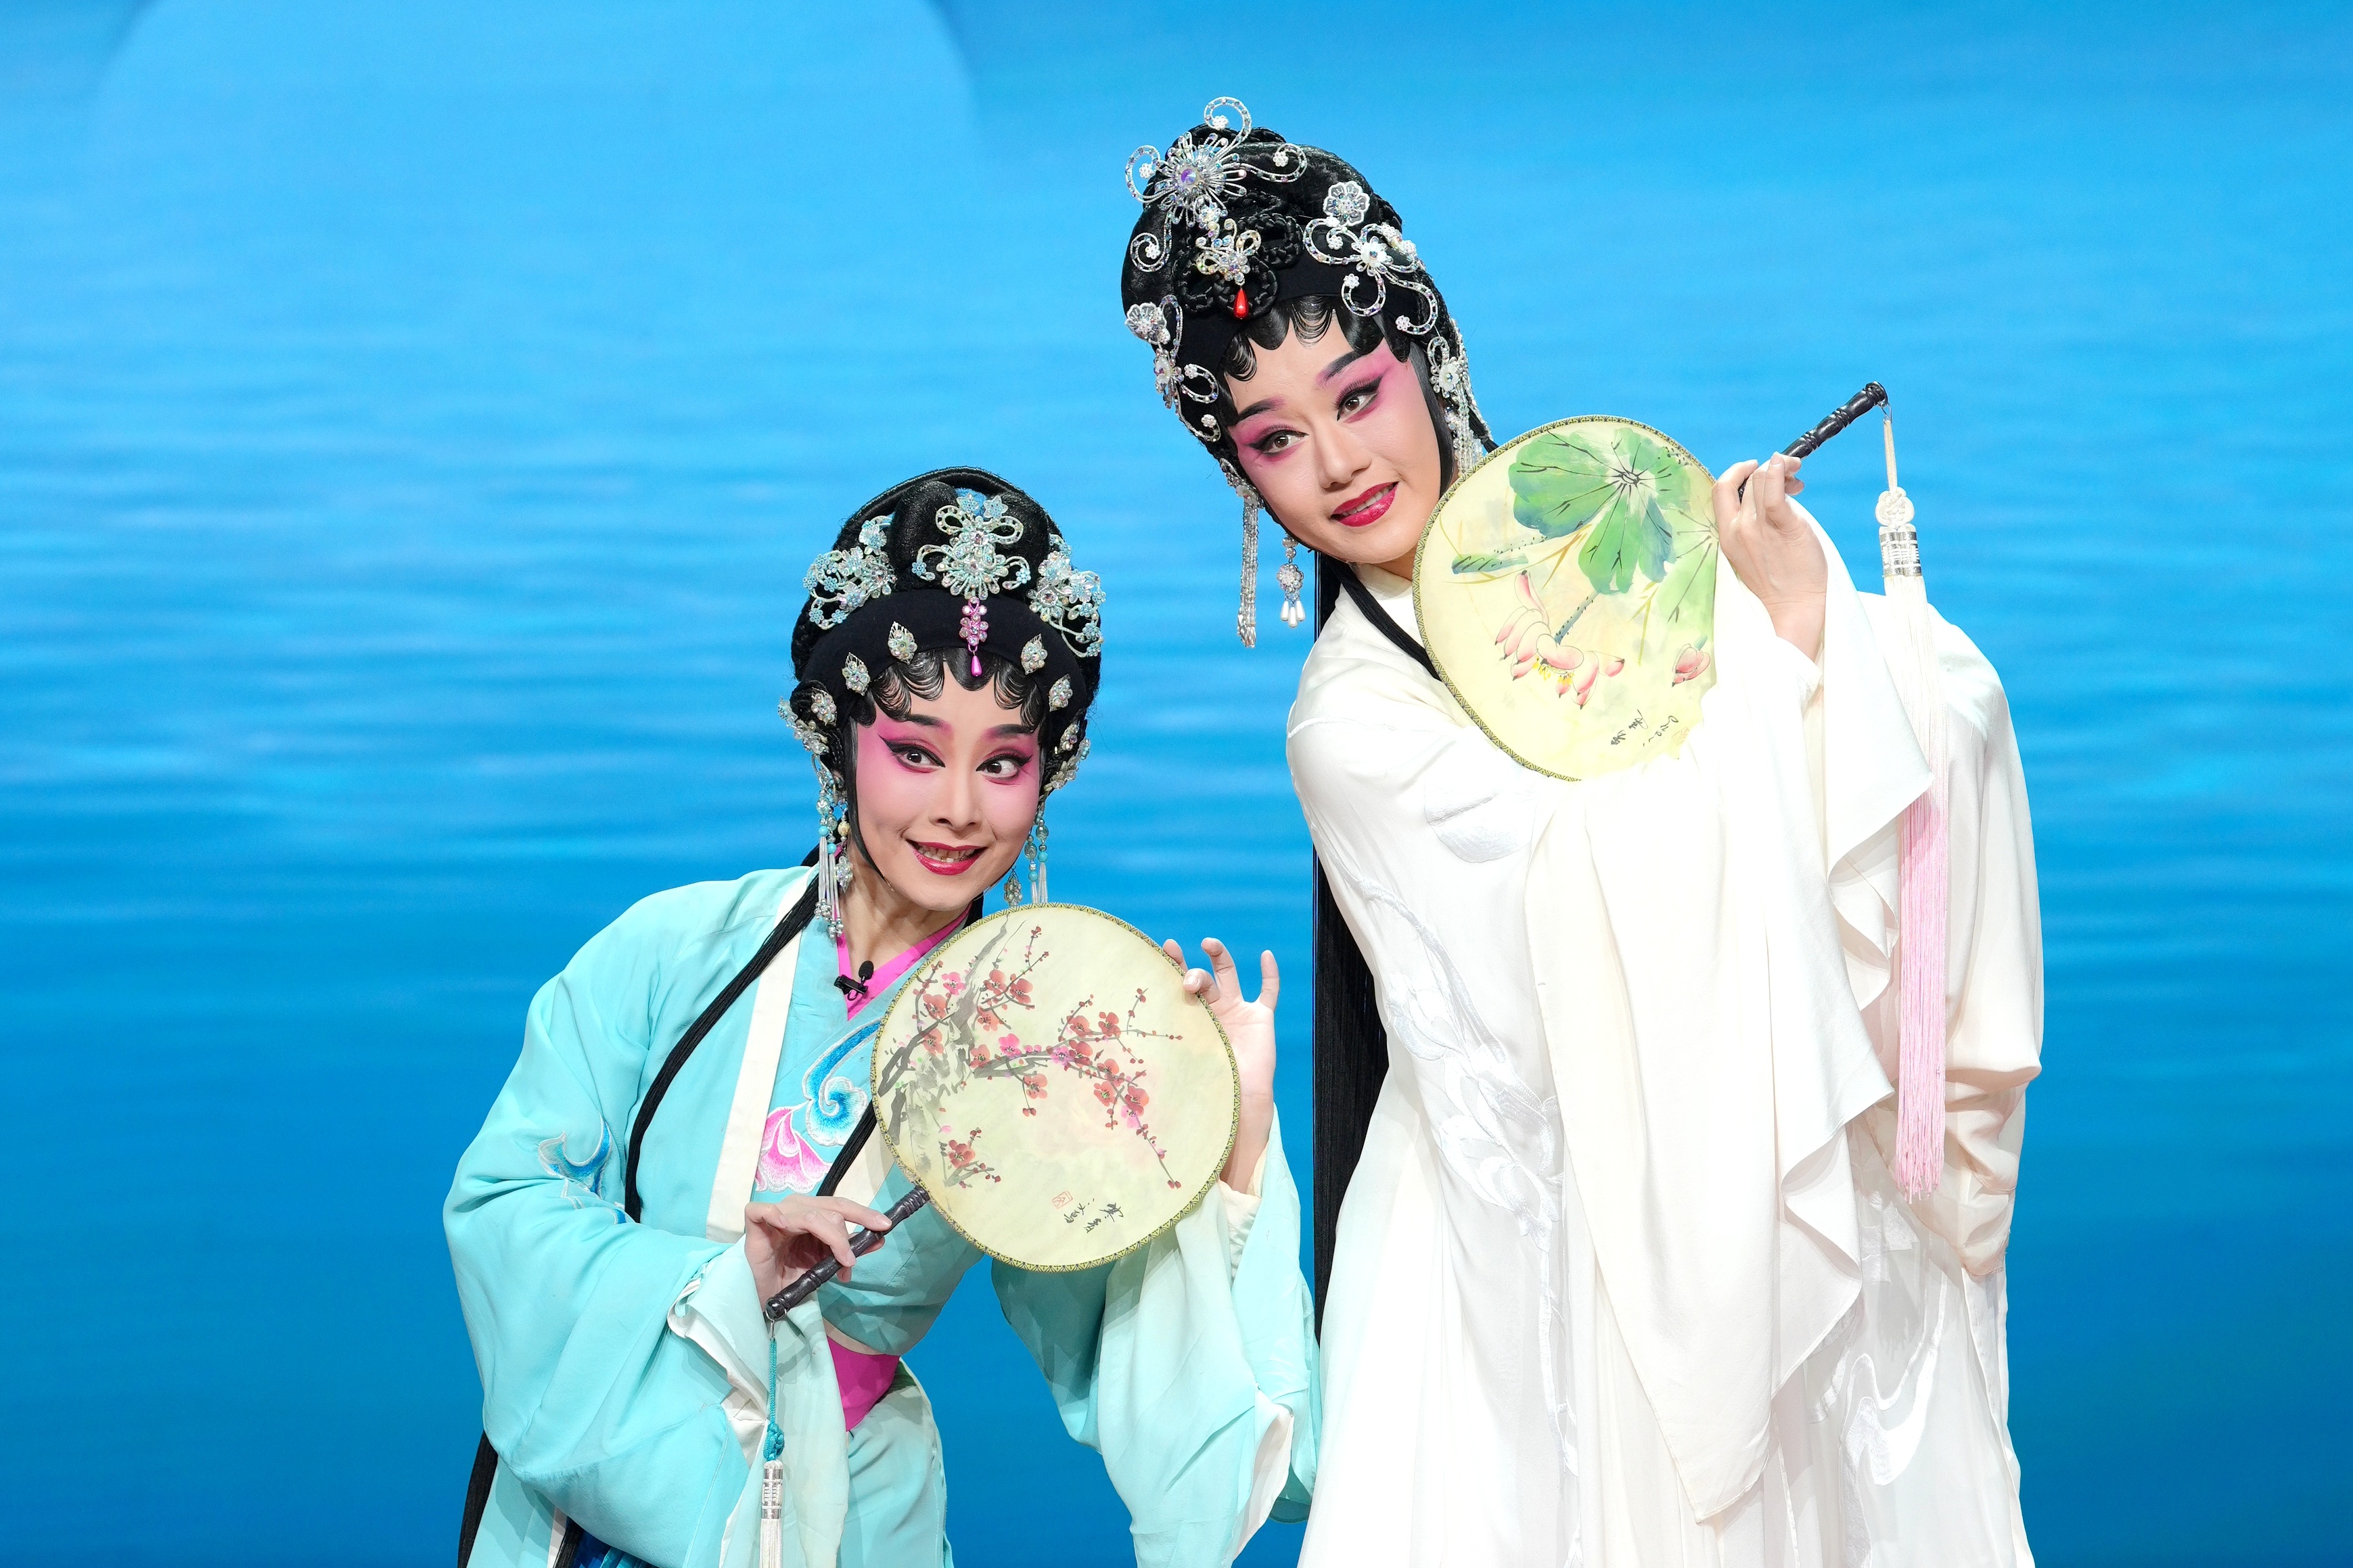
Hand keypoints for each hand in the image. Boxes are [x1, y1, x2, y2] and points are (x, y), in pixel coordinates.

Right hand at [743, 1195, 891, 1303]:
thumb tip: (880, 1241)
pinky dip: (774, 1214)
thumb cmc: (792, 1271)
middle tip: (852, 1262)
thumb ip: (848, 1249)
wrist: (765, 1289)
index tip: (885, 1226)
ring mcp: (777, 1211)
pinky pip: (762, 1210)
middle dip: (845, 1238)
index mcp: (814, 1210)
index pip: (842, 1206)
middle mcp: (798, 1206)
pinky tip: (784, 1224)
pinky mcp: (754, 1221)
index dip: (864, 1214)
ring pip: (810, 1215)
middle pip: (830, 1211)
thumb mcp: (825, 1261)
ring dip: (830, 1239)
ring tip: (839, 1262)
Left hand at [1161, 937, 1278, 1190]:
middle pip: (1202, 976)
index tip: (1162, 950)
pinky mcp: (1260, 1018)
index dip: (1172, 965)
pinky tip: (1266, 954)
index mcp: (1191, 1016)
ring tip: (1208, 944)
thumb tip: (1110, 1066)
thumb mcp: (1178, 1063)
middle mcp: (1213, 1009)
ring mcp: (1237, 1011)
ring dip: (1220, 956)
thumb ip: (1159, 1055)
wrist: (1236, 1103)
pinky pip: (1269, 992)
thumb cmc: (1204, 1086)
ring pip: (1229, 974)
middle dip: (1191, 967)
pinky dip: (1271, 973)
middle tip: (1179, 962)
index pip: (1179, 985)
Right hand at [1714, 452, 1826, 657]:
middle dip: (1769, 468)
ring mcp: (1759, 528)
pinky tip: (1789, 467)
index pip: (1720, 489)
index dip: (1736, 471)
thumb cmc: (1780, 579)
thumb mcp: (1753, 549)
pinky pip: (1775, 492)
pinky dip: (1780, 472)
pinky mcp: (1783, 527)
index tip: (1754, 467)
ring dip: (1782, 469)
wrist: (1794, 605)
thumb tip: (1768, 489)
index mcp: (1726, 534)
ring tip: (1797, 481)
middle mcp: (1738, 528)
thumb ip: (1754, 521)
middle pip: (1748, 481)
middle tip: (1790, 476)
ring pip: (1762, 480)